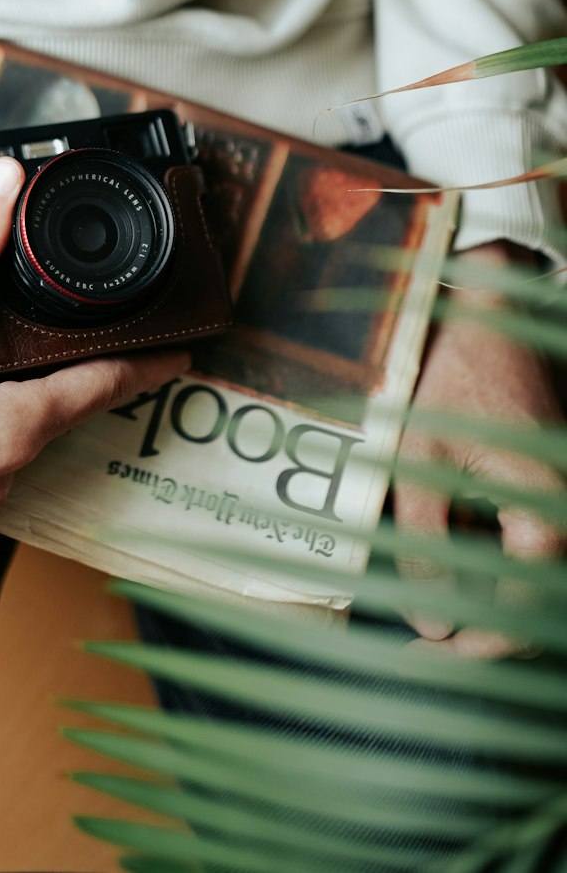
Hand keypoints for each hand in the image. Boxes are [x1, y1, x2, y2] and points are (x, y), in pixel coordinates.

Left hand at [394, 242, 565, 657]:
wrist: (489, 314)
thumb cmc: (452, 377)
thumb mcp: (421, 460)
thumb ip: (424, 544)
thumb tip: (433, 627)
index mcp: (548, 513)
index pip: (523, 617)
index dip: (474, 649)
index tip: (426, 660)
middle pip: (534, 605)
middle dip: (479, 630)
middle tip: (424, 645)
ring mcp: (563, 500)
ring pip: (530, 576)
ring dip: (486, 597)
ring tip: (429, 607)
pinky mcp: (550, 487)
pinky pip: (528, 542)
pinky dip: (491, 557)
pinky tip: (449, 554)